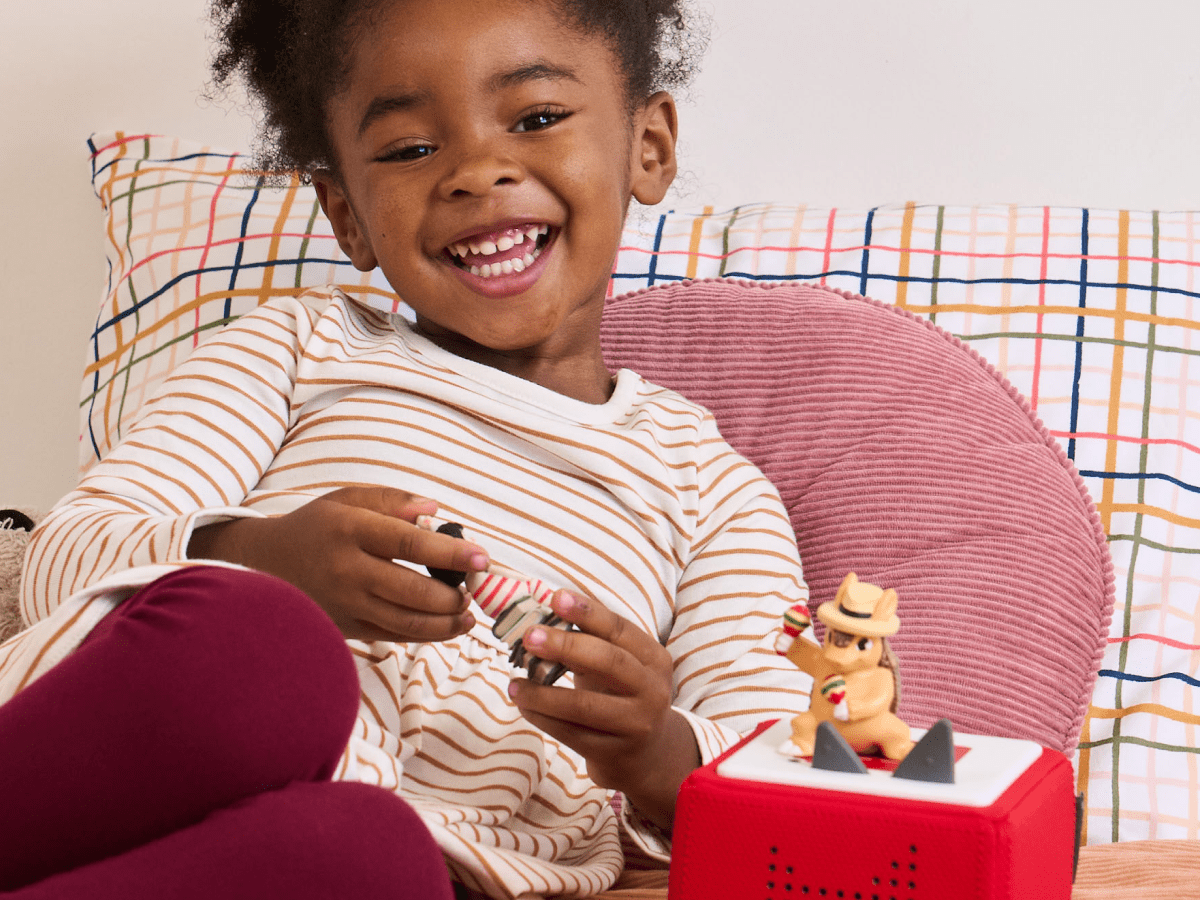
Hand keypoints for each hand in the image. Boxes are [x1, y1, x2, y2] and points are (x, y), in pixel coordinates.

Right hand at [187, 486, 488, 642]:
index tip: (482, 558)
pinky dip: (425, 635)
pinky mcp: (345, 628)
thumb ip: (392, 500)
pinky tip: (447, 626)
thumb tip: (435, 509)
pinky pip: (393, 636)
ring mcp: (345, 604)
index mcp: (350, 530)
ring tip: (468, 613)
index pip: (410, 542)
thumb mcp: (347, 499)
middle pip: (413, 591)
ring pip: (406, 622)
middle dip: (454, 594)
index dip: (450, 553)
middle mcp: (346, 570)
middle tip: (476, 587)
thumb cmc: (315, 527)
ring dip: (446, 622)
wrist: (263, 564)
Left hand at [506, 591, 699, 830]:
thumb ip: (588, 640)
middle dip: (566, 646)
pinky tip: (523, 704)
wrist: (644, 754)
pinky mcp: (614, 753)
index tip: (556, 598)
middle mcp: (652, 690)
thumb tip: (542, 615)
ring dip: (543, 693)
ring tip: (514, 684)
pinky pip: (571, 734)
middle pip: (608, 663)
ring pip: (584, 706)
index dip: (588, 612)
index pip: (620, 629)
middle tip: (529, 636)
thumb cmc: (620, 694)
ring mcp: (636, 725)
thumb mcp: (615, 664)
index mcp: (654, 659)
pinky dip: (542, 717)